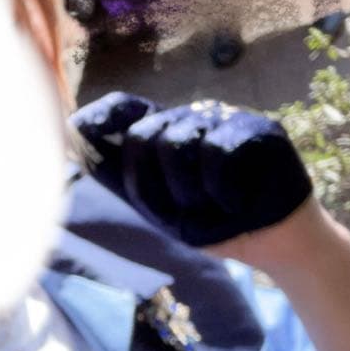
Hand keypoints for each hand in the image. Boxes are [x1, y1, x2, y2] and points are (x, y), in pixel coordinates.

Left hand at [74, 95, 314, 253]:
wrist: (272, 242)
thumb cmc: (215, 224)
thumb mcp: (161, 208)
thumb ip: (127, 178)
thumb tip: (77, 146)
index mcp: (169, 134)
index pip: (127, 107)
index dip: (103, 116)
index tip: (77, 129)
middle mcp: (195, 118)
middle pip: (146, 135)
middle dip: (155, 185)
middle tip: (187, 210)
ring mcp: (227, 119)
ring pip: (179, 144)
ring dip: (190, 193)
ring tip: (216, 206)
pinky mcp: (258, 128)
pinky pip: (217, 153)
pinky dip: (221, 190)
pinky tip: (237, 201)